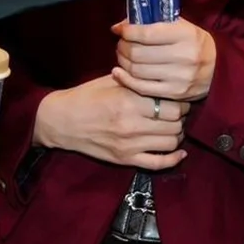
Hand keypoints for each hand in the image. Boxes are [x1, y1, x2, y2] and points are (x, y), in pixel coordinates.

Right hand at [33, 74, 190, 169]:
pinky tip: (179, 152)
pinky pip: (158, 164)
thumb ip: (137, 80)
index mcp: (129, 101)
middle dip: (180, 118)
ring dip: (177, 135)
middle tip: (177, 113)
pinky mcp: (125, 159)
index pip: (172, 105)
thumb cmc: (86, 97)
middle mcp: (132, 124)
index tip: (177, 99)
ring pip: (171, 143)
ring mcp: (129, 145)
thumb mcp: (111, 81)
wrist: (62, 121)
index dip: (180, 102)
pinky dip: (173, 159)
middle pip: (175, 124)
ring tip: (171, 128)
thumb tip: (163, 79)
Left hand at [111, 19, 216, 101]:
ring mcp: (179, 78)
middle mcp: (184, 56)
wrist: (218, 70)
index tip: (120, 29)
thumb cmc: (193, 44)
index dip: (127, 31)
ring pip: (137, 70)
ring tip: (122, 55)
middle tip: (121, 43)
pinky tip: (119, 72)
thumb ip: (154, 23)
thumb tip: (120, 25)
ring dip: (123, 61)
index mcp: (186, 35)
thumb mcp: (181, 27)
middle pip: (138, 52)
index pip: (146, 33)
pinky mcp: (174, 93)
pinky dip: (125, 79)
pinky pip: (141, 87)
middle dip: (123, 46)